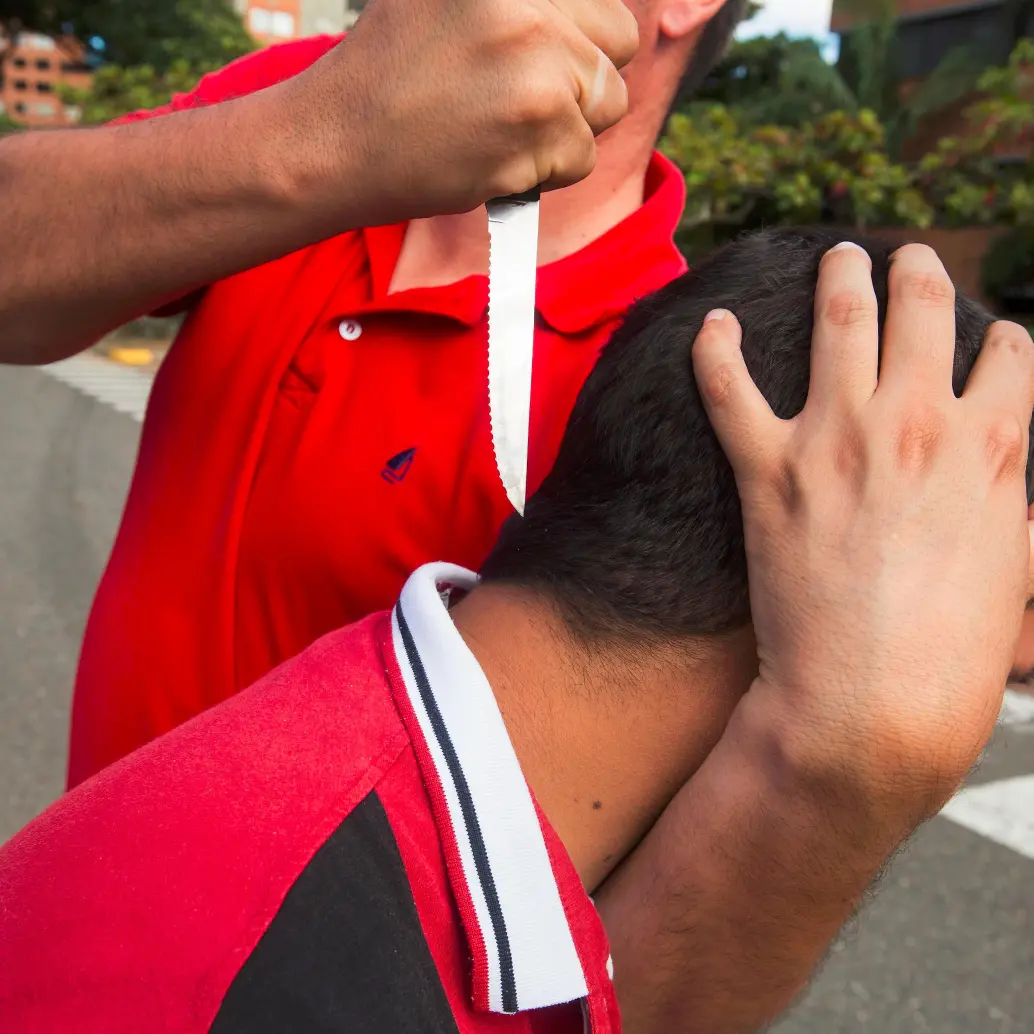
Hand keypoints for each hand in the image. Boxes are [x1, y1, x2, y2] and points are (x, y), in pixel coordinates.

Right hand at [279, 0, 636, 220]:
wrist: (335, 143)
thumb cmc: (389, 73)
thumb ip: (518, 3)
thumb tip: (579, 14)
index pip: (601, 1)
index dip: (576, 33)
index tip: (539, 61)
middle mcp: (526, 5)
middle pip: (618, 43)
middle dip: (581, 79)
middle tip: (518, 95)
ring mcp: (535, 61)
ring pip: (608, 103)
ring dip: (567, 127)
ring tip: (502, 125)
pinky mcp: (537, 125)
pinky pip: (583, 156)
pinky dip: (547, 171)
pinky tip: (495, 156)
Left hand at [692, 242, 1033, 821]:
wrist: (871, 706)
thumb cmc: (954, 661)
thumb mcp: (1019, 575)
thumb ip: (1011, 507)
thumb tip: (1006, 479)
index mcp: (994, 450)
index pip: (1009, 354)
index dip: (999, 340)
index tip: (987, 339)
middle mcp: (920, 426)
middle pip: (924, 313)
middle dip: (918, 274)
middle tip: (907, 258)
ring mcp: (839, 442)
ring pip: (841, 324)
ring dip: (841, 278)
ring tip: (837, 256)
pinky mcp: (769, 473)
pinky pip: (731, 394)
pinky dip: (717, 353)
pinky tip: (715, 324)